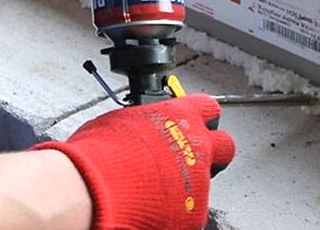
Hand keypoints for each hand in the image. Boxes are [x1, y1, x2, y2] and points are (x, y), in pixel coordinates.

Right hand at [31, 95, 235, 229]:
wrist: (94, 191)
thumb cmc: (99, 155)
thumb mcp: (120, 122)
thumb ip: (144, 124)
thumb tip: (139, 128)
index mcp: (181, 115)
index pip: (208, 107)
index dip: (200, 118)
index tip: (191, 124)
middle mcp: (198, 145)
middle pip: (225, 145)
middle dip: (210, 152)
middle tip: (188, 160)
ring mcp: (200, 180)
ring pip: (207, 181)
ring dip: (190, 183)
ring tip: (161, 189)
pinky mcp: (195, 213)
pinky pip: (192, 210)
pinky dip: (177, 211)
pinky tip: (155, 209)